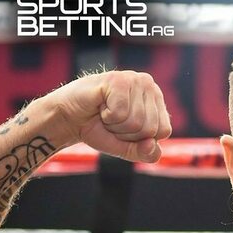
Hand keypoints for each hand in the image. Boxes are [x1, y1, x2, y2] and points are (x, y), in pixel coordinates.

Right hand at [47, 70, 171, 161]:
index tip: (126, 129)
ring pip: (136, 121)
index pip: (163, 131)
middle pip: (150, 128)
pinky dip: (107, 116)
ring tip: (106, 113)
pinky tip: (100, 105)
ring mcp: (135, 80)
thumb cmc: (100, 130)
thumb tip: (152, 145)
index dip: (141, 138)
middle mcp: (150, 86)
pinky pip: (120, 113)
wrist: (69, 119)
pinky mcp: (118, 79)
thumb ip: (146, 153)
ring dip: (116, 125)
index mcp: (158, 102)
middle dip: (127, 133)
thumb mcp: (128, 148)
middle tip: (113, 121)